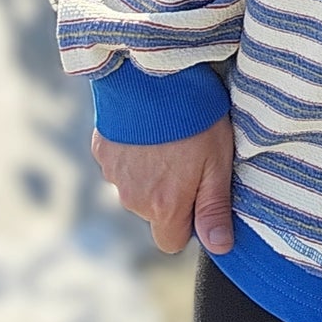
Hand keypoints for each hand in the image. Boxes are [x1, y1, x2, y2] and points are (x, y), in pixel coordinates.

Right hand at [90, 114, 234, 255]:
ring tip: (170, 134)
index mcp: (163, 207)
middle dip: (170, 193)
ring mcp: (112, 174)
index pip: (171, 241)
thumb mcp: (217, 161)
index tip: (200, 191)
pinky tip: (149, 125)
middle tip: (189, 153)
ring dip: (151, 170)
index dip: (189, 222)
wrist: (150, 74)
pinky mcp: (102, 150)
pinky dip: (133, 150)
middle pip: (154, 212)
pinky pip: (120, 162)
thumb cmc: (193, 117)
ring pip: (136, 187)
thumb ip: (214, 208)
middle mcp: (132, 199)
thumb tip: (220, 247)